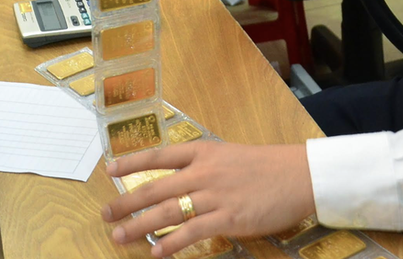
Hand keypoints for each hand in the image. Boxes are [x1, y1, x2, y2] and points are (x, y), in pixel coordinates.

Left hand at [101, 141, 315, 257]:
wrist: (298, 174)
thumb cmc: (264, 165)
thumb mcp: (227, 155)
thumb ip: (202, 165)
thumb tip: (177, 180)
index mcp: (202, 153)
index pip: (158, 156)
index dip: (131, 162)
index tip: (109, 170)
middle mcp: (202, 172)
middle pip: (155, 188)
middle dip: (126, 202)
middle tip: (104, 213)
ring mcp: (214, 195)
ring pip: (168, 211)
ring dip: (139, 225)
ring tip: (119, 235)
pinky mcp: (229, 218)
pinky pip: (193, 232)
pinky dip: (171, 243)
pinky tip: (155, 252)